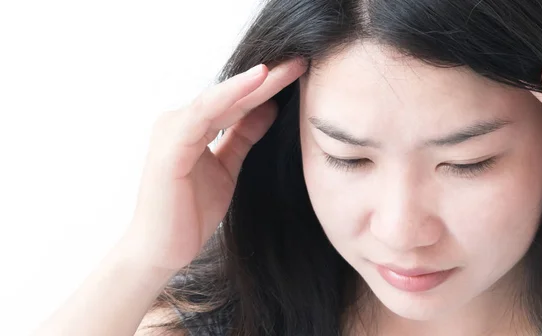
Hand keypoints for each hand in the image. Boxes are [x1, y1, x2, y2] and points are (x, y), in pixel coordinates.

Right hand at [121, 58, 307, 270]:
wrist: (162, 249)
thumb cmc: (189, 211)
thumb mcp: (227, 167)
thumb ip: (242, 136)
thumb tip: (269, 108)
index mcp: (193, 126)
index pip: (236, 102)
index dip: (269, 87)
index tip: (301, 74)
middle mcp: (180, 121)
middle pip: (231, 95)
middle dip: (269, 78)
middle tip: (301, 61)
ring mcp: (173, 129)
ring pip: (221, 98)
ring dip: (255, 81)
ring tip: (287, 66)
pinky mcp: (170, 143)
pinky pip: (206, 113)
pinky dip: (231, 94)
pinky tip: (259, 80)